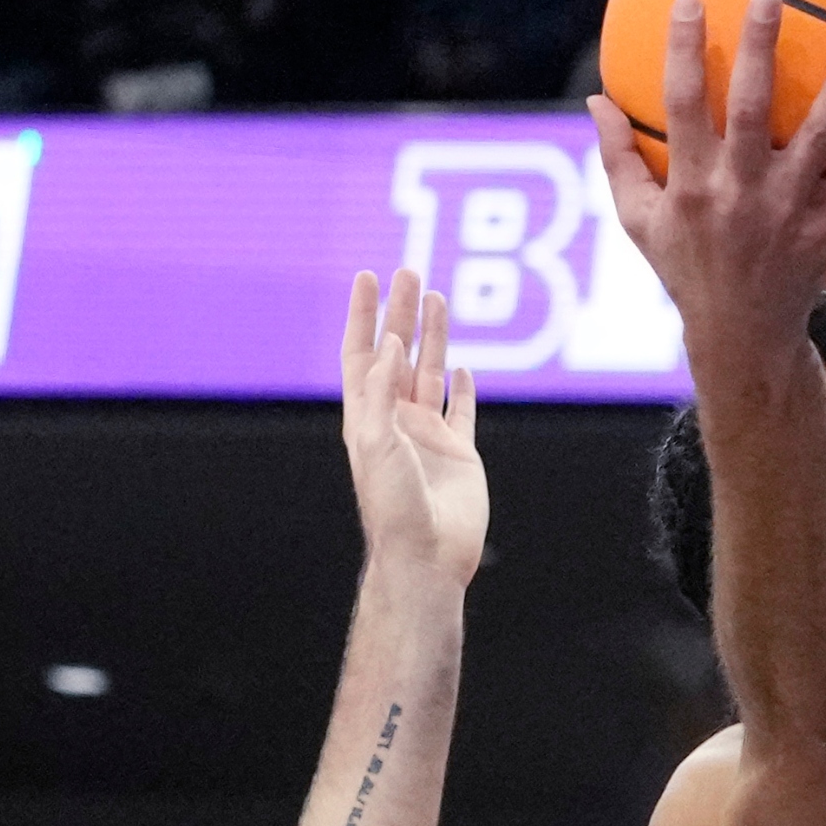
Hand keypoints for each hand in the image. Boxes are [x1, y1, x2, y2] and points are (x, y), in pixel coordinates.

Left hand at [341, 273, 487, 586]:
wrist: (427, 555)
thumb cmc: (394, 505)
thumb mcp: (377, 441)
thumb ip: (382, 391)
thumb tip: (392, 343)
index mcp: (367, 417)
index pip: (363, 353)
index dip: (363, 315)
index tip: (368, 277)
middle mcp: (395, 420)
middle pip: (397, 353)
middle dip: (401, 312)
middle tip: (410, 271)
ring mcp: (427, 436)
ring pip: (430, 372)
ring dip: (433, 336)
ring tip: (437, 298)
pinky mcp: (459, 453)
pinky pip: (461, 411)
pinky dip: (463, 387)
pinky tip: (462, 368)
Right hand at [589, 0, 825, 365]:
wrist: (741, 333)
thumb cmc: (686, 266)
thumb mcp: (639, 219)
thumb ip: (618, 158)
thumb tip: (595, 97)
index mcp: (690, 183)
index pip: (682, 105)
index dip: (684, 51)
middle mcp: (739, 192)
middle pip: (750, 110)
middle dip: (758, 52)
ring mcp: (788, 210)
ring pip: (818, 138)